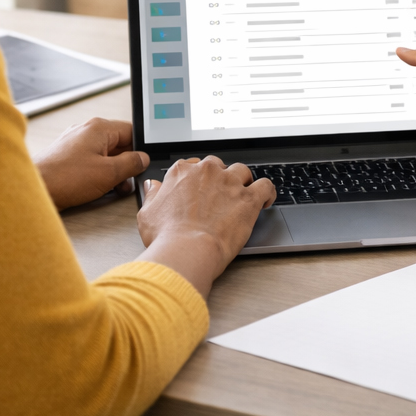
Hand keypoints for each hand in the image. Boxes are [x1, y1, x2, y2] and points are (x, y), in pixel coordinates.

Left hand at [36, 117, 149, 209]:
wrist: (35, 189)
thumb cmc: (64, 178)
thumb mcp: (109, 173)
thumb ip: (131, 163)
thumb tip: (142, 159)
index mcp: (99, 128)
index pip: (131, 131)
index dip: (140, 150)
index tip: (143, 164)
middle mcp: (86, 131)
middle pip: (118, 144)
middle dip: (125, 164)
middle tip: (126, 181)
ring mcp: (75, 143)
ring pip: (105, 154)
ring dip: (112, 172)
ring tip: (111, 187)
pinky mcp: (67, 156)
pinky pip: (91, 161)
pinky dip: (98, 174)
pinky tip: (96, 188)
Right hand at [135, 156, 275, 298]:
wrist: (187, 250)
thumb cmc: (166, 236)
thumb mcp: (147, 213)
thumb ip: (152, 195)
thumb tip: (152, 185)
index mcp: (182, 172)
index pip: (193, 165)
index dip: (198, 178)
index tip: (201, 188)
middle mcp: (207, 172)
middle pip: (218, 165)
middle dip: (219, 177)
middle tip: (219, 195)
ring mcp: (229, 183)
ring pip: (242, 171)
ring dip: (243, 181)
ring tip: (242, 194)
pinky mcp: (248, 199)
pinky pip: (265, 186)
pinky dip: (268, 192)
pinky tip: (266, 199)